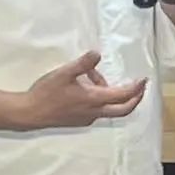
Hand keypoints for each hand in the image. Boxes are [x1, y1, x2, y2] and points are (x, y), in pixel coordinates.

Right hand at [0, 51, 145, 131]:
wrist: (30, 114)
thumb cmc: (47, 93)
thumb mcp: (64, 73)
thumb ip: (83, 64)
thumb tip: (97, 54)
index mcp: (94, 100)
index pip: (123, 96)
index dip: (136, 88)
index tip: (144, 79)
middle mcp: (94, 112)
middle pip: (123, 109)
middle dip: (135, 98)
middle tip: (140, 86)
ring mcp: (87, 118)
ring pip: (108, 107)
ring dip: (109, 91)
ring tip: (91, 73)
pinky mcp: (79, 120)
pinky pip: (97, 109)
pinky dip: (99, 96)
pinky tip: (84, 84)